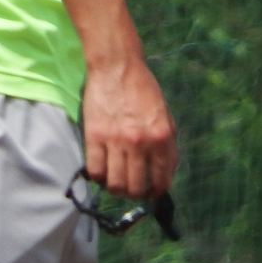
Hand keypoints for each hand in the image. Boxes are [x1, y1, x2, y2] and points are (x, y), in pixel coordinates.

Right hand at [81, 56, 176, 198]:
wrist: (117, 67)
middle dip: (134, 195)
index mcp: (163, 138)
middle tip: (130, 190)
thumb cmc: (143, 90)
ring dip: (115, 189)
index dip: (155, 193)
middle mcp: (141, 142)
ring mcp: (116, 140)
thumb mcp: (165, 117)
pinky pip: (95, 169)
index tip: (149, 193)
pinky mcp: (94, 136)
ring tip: (114, 183)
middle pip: (136, 187)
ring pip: (116, 183)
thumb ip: (166, 145)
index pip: (161, 180)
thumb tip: (163, 172)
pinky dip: (98, 177)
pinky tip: (100, 172)